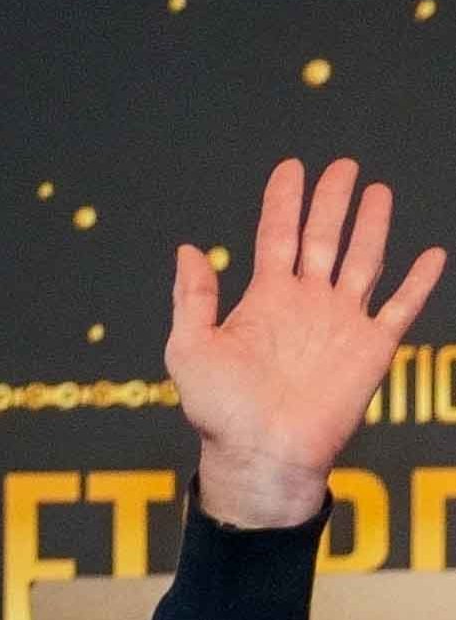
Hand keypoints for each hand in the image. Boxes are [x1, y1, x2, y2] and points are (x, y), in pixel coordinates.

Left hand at [173, 153, 432, 531]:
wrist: (262, 454)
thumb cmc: (220, 411)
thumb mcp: (190, 349)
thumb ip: (192, 299)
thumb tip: (188, 249)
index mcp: (264, 300)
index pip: (276, 237)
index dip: (283, 202)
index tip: (291, 167)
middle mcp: (306, 304)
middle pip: (323, 239)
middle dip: (332, 202)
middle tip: (343, 166)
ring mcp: (341, 323)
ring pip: (363, 261)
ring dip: (372, 227)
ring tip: (378, 191)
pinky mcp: (372, 348)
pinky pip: (400, 307)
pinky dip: (418, 282)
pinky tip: (431, 254)